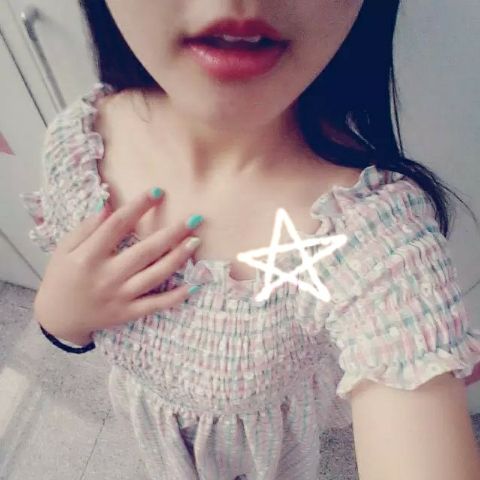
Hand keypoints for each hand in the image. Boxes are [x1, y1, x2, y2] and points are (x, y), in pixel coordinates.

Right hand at [33, 187, 203, 341]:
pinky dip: (176, 297)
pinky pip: (155, 304)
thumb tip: (108, 205)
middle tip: (194, 219)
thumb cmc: (62, 277)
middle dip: (172, 233)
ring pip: (155, 276)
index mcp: (89, 256)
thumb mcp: (64, 249)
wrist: (58, 318)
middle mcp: (107, 276)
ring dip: (178, 258)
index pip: (118, 225)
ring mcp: (119, 296)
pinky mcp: (127, 313)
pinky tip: (194, 286)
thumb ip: (87, 228)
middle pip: (145, 250)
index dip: (139, 206)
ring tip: (195, 241)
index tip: (158, 191)